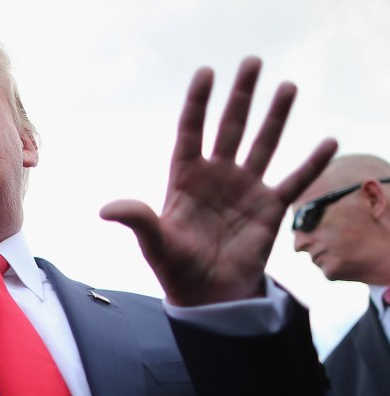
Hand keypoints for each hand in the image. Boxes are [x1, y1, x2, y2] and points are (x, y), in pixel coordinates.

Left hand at [100, 56, 335, 305]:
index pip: (191, 131)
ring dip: (276, 117)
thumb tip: (105, 210)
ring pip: (262, 144)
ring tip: (288, 86)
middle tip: (251, 62)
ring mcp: (244, 189)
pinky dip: (311, 163)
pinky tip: (328, 141)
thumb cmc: (176, 268)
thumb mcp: (154, 242)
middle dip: (240, 96)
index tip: (206, 72)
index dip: (197, 103)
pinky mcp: (269, 208)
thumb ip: (136, 220)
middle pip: (229, 128)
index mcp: (185, 179)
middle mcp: (216, 177)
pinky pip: (294, 181)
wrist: (207, 296)